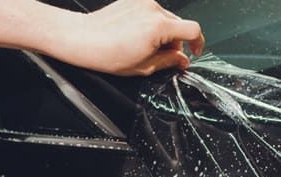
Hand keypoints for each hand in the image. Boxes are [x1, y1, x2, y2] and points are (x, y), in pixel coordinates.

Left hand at [56, 0, 205, 75]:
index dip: (198, 43)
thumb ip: (170, 61)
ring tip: (147, 46)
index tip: (194, 52)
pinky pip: (151, 12)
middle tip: (165, 56)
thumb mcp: (145, 66)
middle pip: (179, 24)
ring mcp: (142, 2)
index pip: (193, 30)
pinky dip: (151, 24)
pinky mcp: (133, 0)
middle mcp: (152, 10)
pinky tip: (137, 36)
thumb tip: (182, 60)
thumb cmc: (107, 53)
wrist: (82, 38)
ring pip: (166, 18)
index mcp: (159, 27)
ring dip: (164, 33)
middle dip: (177, 41)